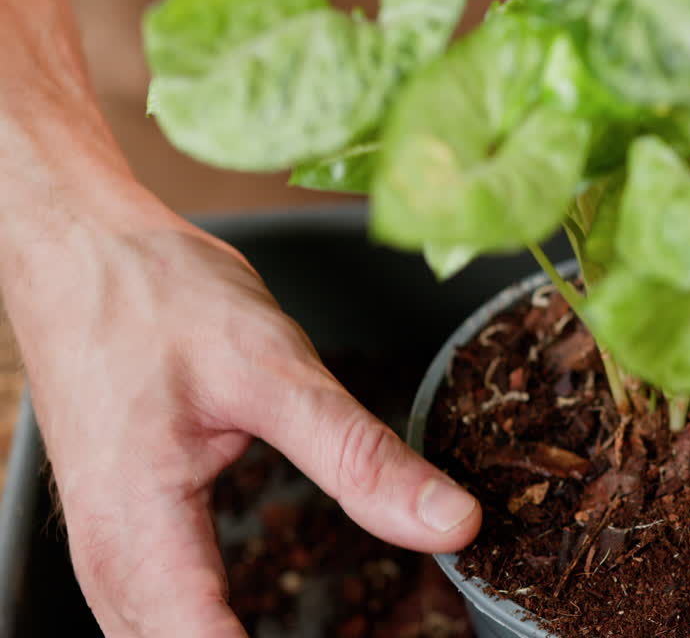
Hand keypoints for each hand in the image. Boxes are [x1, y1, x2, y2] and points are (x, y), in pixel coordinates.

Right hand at [4, 205, 480, 636]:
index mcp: (141, 534)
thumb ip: (359, 457)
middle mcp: (110, 565)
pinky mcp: (122, 539)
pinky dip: (213, 634)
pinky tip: (261, 626)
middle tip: (377, 636)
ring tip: (350, 632)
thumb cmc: (155, 298)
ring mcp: (107, 556)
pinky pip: (159, 619)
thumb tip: (452, 524)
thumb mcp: (274, 369)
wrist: (76, 252)